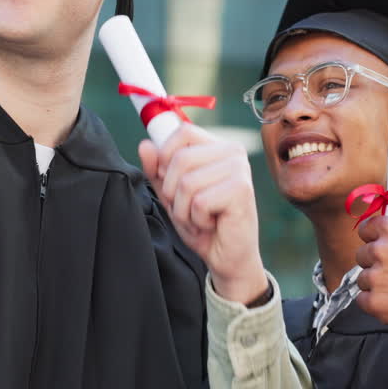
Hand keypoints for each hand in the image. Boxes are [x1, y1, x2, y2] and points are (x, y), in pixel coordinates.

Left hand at [138, 124, 267, 304]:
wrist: (227, 257)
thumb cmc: (202, 222)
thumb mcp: (172, 194)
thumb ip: (157, 169)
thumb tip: (145, 145)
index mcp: (218, 146)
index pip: (183, 131)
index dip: (165, 156)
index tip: (170, 181)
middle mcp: (233, 151)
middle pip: (180, 158)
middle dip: (172, 192)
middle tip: (188, 208)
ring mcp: (239, 169)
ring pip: (187, 182)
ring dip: (184, 209)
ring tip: (199, 217)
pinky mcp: (241, 190)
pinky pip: (199, 201)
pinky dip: (197, 219)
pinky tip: (210, 224)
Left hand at [355, 156, 387, 331]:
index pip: (368, 229)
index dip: (379, 238)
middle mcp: (380, 250)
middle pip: (364, 254)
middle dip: (378, 260)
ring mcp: (376, 277)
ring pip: (364, 277)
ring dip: (378, 282)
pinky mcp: (375, 302)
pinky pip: (364, 300)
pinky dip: (377, 302)